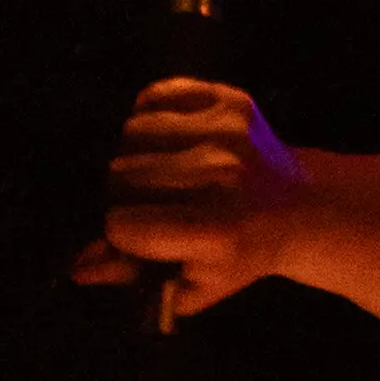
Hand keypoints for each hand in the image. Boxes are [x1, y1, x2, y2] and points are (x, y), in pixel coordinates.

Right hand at [95, 77, 308, 311]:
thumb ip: (133, 277)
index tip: (145, 237)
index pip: (121, 224)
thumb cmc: (238, 254)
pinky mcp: (229, 100)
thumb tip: (79, 268)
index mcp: (214, 232)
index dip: (123, 234)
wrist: (300, 207)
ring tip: (165, 171)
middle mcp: (219, 176)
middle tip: (156, 204)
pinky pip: (153, 96)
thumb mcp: (191, 284)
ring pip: (131, 132)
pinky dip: (152, 116)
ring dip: (137, 153)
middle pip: (120, 175)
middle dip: (126, 194)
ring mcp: (226, 133)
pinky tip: (173, 140)